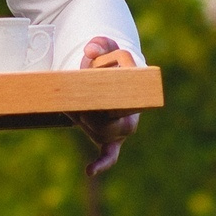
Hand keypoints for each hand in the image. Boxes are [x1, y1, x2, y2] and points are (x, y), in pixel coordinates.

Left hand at [73, 35, 139, 176]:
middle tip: (82, 102)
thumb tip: (90, 51)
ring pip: (104, 135)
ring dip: (87, 124)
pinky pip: (110, 156)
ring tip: (80, 110)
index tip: (94, 86)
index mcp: (136, 92)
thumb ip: (100, 44)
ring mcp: (122, 129)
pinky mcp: (111, 141)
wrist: (107, 81)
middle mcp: (132, 114)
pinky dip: (101, 163)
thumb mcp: (105, 49)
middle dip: (93, 114)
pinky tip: (89, 171)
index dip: (106, 94)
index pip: (123, 98)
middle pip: (113, 123)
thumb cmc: (108, 65)